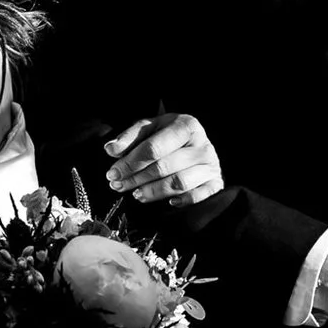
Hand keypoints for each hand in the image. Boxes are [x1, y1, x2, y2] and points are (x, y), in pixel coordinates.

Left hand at [103, 114, 223, 207]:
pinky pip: (199, 196)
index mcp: (186, 125)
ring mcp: (211, 164)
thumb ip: (129, 137)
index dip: (130, 163)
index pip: (153, 148)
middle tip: (119, 186)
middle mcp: (202, 144)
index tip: (113, 173)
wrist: (196, 142)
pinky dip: (183, 200)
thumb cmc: (168, 136)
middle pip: (163, 167)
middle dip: (137, 179)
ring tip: (136, 194)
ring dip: (153, 191)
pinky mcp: (216, 182)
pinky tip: (169, 202)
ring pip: (178, 183)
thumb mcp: (149, 128)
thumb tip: (111, 150)